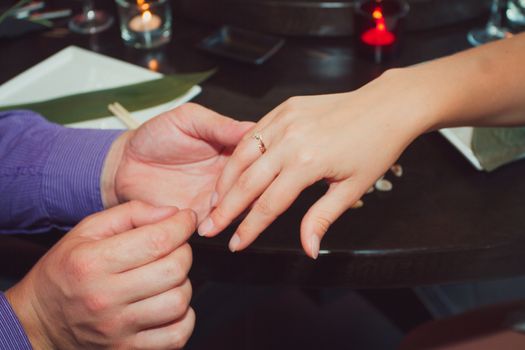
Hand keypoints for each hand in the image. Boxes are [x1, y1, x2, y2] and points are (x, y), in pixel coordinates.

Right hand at [5, 201, 195, 348]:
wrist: (40, 322)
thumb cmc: (67, 270)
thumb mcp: (87, 230)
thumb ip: (131, 214)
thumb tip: (172, 213)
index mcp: (92, 263)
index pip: (157, 241)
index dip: (181, 225)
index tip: (186, 219)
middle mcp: (104, 298)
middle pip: (174, 270)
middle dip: (183, 252)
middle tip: (175, 247)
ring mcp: (117, 329)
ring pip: (179, 302)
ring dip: (183, 284)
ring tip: (167, 276)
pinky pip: (177, 335)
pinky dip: (183, 317)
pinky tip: (167, 303)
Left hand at [102, 103, 253, 220]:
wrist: (125, 166)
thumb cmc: (155, 136)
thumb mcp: (188, 119)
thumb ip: (218, 124)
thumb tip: (251, 127)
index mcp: (231, 146)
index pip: (258, 153)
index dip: (262, 157)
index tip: (261, 158)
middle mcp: (230, 173)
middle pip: (256, 183)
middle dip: (253, 186)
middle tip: (244, 185)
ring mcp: (218, 196)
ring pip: (242, 206)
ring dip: (239, 208)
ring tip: (227, 203)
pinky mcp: (202, 216)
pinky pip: (219, 223)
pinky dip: (221, 224)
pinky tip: (217, 220)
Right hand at [198, 69, 434, 257]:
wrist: (387, 106)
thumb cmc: (374, 147)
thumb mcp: (352, 189)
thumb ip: (321, 218)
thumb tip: (307, 249)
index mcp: (308, 163)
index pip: (269, 204)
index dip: (249, 228)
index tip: (235, 244)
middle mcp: (290, 139)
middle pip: (247, 181)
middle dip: (225, 209)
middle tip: (209, 228)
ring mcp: (285, 120)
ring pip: (242, 154)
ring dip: (225, 180)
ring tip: (215, 202)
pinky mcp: (284, 108)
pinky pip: (253, 132)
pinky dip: (239, 153)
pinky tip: (232, 169)